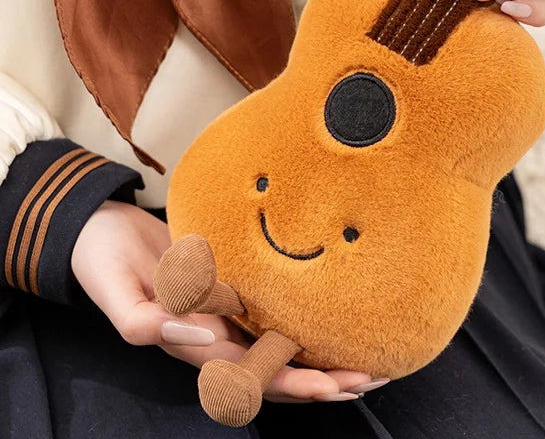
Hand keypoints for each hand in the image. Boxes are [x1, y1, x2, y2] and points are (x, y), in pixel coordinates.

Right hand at [72, 201, 379, 402]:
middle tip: (371, 377)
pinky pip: (271, 315)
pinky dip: (303, 324)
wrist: (100, 230)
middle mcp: (216, 335)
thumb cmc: (104, 260)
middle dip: (322, 380)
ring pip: (280, 348)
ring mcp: (226, 314)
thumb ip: (149, 322)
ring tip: (366, 362)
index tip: (331, 386)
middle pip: (275, 370)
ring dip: (321, 359)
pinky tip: (333, 321)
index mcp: (193, 344)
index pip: (250, 375)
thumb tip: (199, 335)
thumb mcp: (117, 292)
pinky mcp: (231, 289)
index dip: (291, 384)